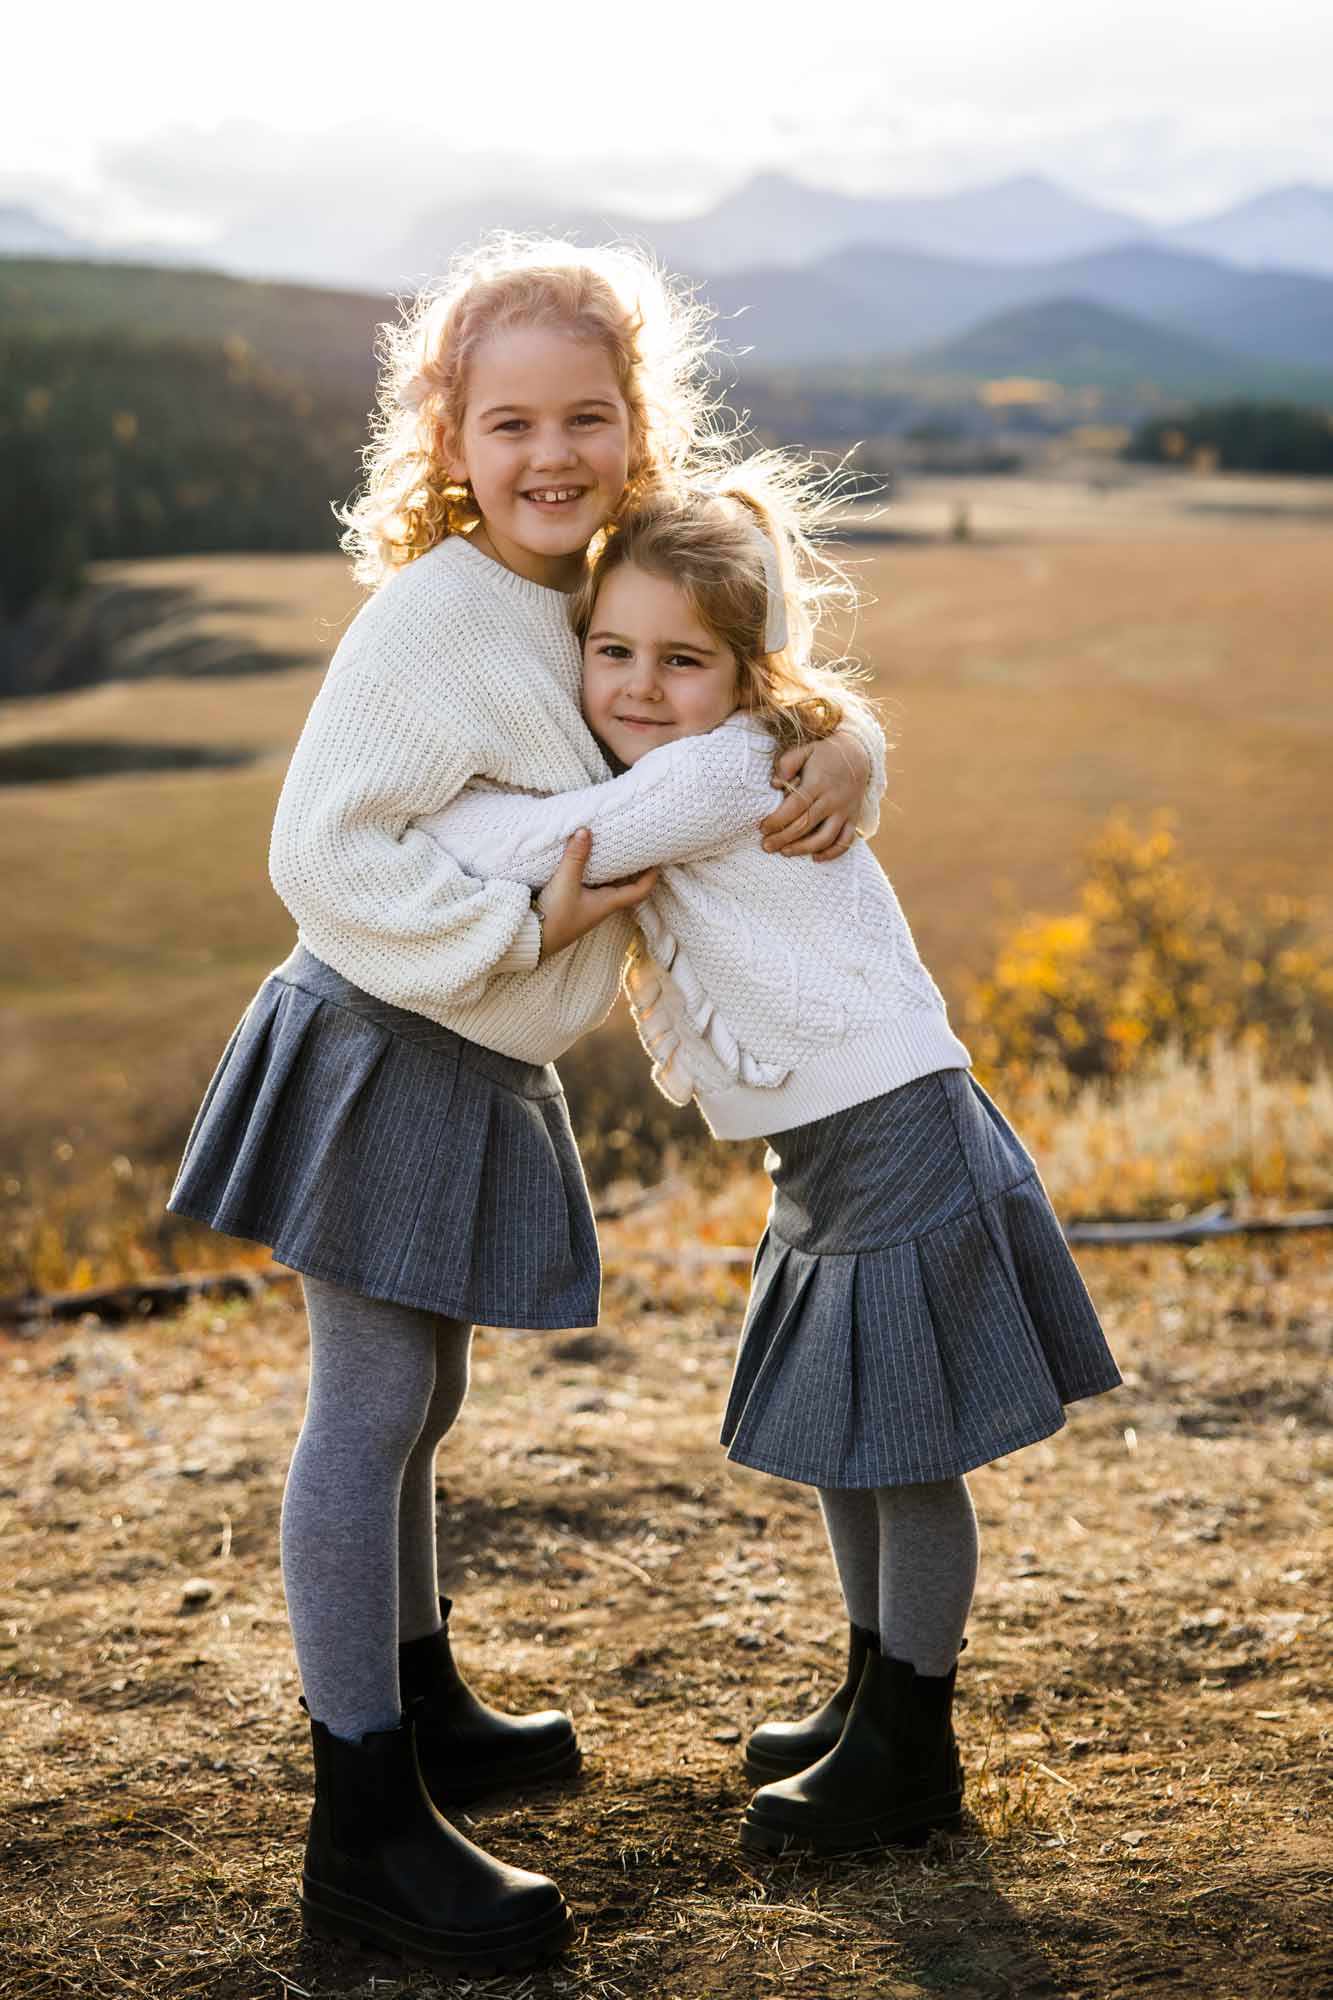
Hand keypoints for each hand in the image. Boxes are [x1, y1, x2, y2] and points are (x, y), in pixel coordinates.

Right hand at [536, 829, 657, 959]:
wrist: (532, 940)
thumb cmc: (554, 917)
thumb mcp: (565, 883)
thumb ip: (575, 857)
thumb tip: (586, 830)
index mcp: (608, 903)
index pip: (640, 891)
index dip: (651, 876)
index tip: (658, 859)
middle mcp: (602, 905)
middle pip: (626, 885)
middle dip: (634, 867)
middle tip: (637, 846)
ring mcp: (588, 905)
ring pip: (608, 884)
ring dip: (614, 868)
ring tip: (615, 847)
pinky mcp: (574, 904)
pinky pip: (592, 885)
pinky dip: (596, 871)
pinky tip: (588, 859)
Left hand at [760, 730, 868, 860]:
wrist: (859, 755)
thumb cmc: (824, 754)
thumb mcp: (805, 750)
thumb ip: (788, 763)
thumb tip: (774, 783)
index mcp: (818, 783)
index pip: (795, 806)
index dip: (778, 820)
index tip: (762, 828)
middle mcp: (832, 800)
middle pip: (806, 825)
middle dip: (783, 838)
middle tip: (766, 846)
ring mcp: (845, 811)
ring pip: (825, 838)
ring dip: (804, 849)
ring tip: (785, 852)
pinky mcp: (854, 819)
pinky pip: (845, 842)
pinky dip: (832, 853)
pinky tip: (815, 857)